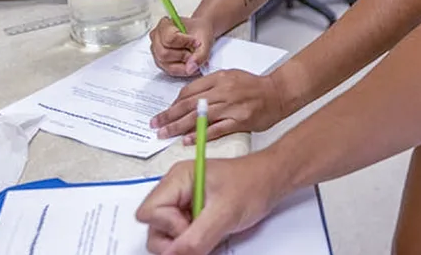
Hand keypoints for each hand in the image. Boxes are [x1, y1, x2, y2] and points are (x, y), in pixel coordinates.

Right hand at [137, 153, 287, 254]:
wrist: (271, 181)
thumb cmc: (252, 184)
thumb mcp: (225, 212)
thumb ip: (197, 236)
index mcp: (178, 179)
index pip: (148, 212)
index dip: (168, 226)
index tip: (192, 227)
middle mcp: (175, 190)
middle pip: (153, 227)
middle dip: (174, 239)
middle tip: (201, 235)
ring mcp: (183, 203)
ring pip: (166, 235)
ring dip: (185, 242)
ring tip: (209, 233)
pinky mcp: (193, 214)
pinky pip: (182, 236)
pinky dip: (194, 241)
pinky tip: (211, 234)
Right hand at [150, 15, 214, 76]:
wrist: (199, 34)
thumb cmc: (199, 31)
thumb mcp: (205, 39)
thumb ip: (200, 54)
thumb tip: (190, 68)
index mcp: (164, 24)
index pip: (169, 38)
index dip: (185, 43)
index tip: (196, 42)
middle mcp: (156, 37)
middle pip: (164, 53)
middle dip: (183, 56)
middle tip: (194, 52)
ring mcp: (156, 51)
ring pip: (165, 64)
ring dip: (182, 64)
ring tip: (193, 58)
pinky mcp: (160, 62)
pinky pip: (169, 70)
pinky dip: (182, 70)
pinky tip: (190, 64)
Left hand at [151, 69, 287, 142]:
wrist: (278, 93)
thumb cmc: (254, 87)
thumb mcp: (230, 77)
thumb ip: (210, 86)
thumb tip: (189, 100)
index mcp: (219, 78)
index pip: (189, 91)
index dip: (173, 103)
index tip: (164, 112)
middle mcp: (223, 91)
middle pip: (189, 104)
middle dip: (169, 115)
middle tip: (155, 124)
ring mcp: (231, 106)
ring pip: (198, 117)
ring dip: (178, 127)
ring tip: (165, 134)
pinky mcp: (240, 120)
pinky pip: (215, 129)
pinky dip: (199, 135)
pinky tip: (187, 140)